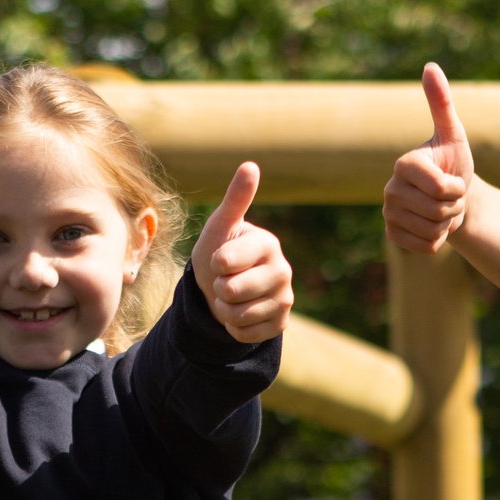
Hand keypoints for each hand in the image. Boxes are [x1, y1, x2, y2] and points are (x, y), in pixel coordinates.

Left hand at [192, 162, 293, 342]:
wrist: (223, 287)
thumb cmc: (221, 250)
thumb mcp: (221, 226)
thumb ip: (235, 199)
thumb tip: (250, 165)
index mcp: (268, 244)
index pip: (226, 262)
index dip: (215, 263)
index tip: (221, 258)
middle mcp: (283, 271)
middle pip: (233, 291)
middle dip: (219, 289)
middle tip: (225, 280)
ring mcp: (284, 299)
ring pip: (238, 315)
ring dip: (225, 309)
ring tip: (232, 296)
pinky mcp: (280, 324)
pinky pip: (245, 334)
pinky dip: (234, 327)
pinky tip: (241, 312)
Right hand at [383, 62, 475, 252]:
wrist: (451, 197)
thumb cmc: (454, 163)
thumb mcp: (454, 134)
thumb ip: (441, 103)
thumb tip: (430, 66)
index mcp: (404, 164)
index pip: (442, 189)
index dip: (457, 188)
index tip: (453, 178)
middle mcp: (389, 189)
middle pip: (438, 212)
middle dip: (454, 207)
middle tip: (449, 196)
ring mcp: (388, 214)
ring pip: (433, 231)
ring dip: (447, 224)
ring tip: (442, 209)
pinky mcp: (391, 235)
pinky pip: (426, 247)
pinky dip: (438, 240)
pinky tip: (432, 225)